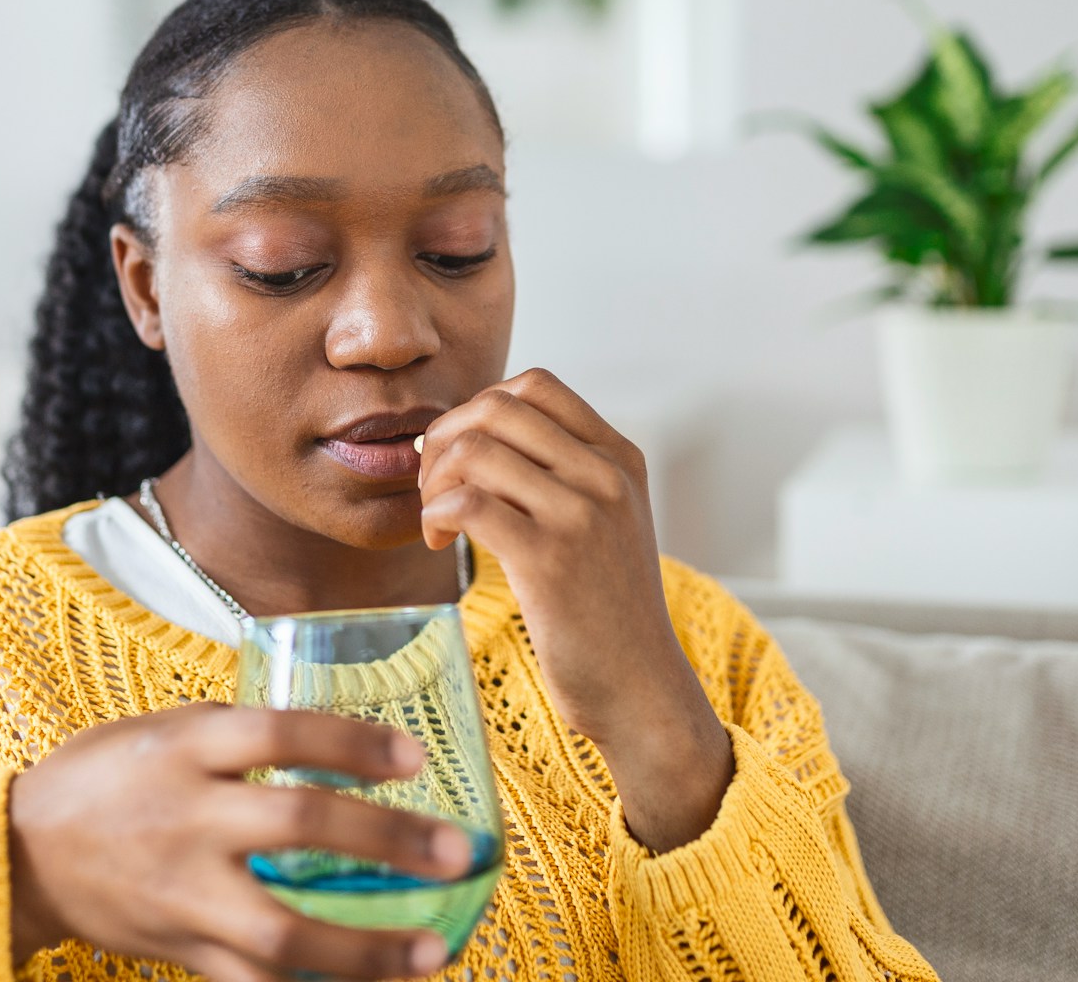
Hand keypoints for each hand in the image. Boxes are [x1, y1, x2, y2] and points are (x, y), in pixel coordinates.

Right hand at [7, 703, 472, 979]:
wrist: (20, 853)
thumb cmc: (104, 778)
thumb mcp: (165, 729)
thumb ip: (241, 738)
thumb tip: (337, 739)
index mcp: (186, 747)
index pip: (281, 733)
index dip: (351, 744)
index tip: (415, 760)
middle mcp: (188, 817)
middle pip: (297, 826)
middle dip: (386, 842)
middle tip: (458, 853)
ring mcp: (183, 892)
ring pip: (281, 931)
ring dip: (366, 949)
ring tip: (434, 952)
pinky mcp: (181, 949)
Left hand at [417, 368, 732, 850]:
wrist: (642, 691)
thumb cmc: (607, 614)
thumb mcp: (607, 526)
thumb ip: (564, 477)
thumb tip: (475, 438)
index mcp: (619, 459)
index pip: (536, 385)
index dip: (479, 410)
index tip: (460, 456)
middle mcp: (606, 476)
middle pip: (498, 406)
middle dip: (446, 438)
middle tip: (434, 486)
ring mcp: (581, 515)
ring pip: (477, 449)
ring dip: (435, 481)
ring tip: (437, 521)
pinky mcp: (550, 560)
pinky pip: (469, 503)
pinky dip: (437, 515)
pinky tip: (442, 544)